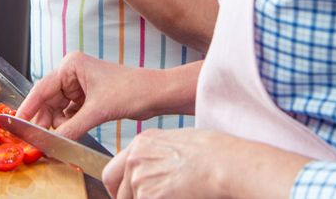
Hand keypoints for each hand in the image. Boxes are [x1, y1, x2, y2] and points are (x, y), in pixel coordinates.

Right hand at [16, 52, 155, 139]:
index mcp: (71, 65)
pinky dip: (67, 125)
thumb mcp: (97, 111)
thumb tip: (52, 142)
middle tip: (36, 139)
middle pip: (48, 100)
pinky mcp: (87, 98)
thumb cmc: (131, 90)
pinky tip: (66, 135)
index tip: (18, 122)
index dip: (29, 107)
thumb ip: (71, 127)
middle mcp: (72, 73)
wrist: (155, 94)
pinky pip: (69, 113)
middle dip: (44, 120)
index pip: (42, 88)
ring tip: (55, 139)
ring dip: (56, 124)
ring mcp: (79, 86)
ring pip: (58, 109)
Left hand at [104, 129, 310, 198]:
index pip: (113, 170)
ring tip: (173, 193)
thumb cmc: (212, 153)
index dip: (117, 188)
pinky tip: (178, 196)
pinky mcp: (147, 195)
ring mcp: (139, 178)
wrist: (222, 163)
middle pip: (116, 189)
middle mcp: (135, 159)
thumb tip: (153, 171)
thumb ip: (156, 156)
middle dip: (123, 198)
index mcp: (141, 143)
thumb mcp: (177, 142)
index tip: (123, 196)